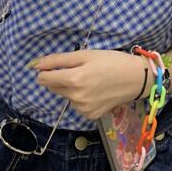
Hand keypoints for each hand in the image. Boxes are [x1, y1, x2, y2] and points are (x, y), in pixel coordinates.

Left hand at [31, 50, 145, 120]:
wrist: (136, 78)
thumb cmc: (111, 61)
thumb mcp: (85, 54)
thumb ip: (58, 60)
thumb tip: (35, 64)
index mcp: (73, 80)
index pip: (43, 79)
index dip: (47, 70)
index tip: (57, 65)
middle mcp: (76, 98)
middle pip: (53, 88)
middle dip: (61, 78)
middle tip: (80, 70)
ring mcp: (83, 109)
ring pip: (66, 97)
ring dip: (72, 89)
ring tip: (91, 80)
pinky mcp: (91, 116)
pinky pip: (77, 105)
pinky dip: (81, 98)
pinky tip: (96, 91)